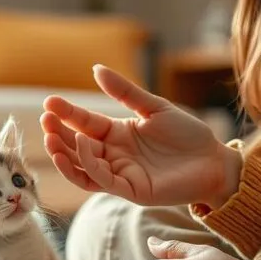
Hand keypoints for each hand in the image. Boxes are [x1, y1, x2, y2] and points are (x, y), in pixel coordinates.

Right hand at [40, 64, 241, 207]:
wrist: (215, 161)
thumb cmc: (188, 136)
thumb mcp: (154, 107)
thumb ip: (125, 91)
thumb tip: (96, 69)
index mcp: (116, 135)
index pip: (84, 124)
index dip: (66, 114)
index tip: (49, 102)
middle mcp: (113, 156)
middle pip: (76, 147)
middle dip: (58, 135)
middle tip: (45, 119)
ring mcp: (120, 175)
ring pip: (82, 168)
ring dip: (65, 155)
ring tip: (51, 137)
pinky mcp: (131, 190)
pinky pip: (102, 180)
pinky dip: (89, 164)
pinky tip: (84, 145)